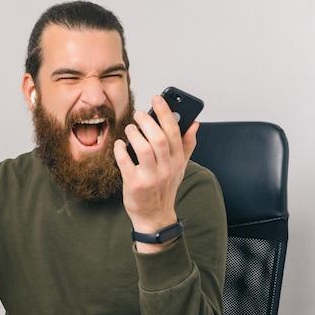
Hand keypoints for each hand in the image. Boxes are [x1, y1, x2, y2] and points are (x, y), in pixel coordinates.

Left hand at [113, 95, 197, 251]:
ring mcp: (151, 177)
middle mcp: (166, 168)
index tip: (157, 99)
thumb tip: (195, 123)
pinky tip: (119, 145)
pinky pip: (126, 162)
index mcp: (178, 161)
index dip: (166, 112)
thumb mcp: (180, 167)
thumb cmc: (165, 188)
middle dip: (147, 121)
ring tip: (130, 128)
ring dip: (134, 134)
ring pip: (143, 148)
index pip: (175, 131)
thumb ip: (187, 144)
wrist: (155, 216)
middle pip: (159, 138)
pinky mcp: (135, 184)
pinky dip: (121, 150)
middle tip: (139, 114)